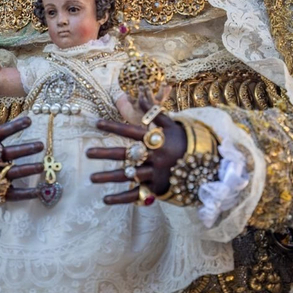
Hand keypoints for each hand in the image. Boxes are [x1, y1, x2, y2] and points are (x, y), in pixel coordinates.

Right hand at [0, 97, 45, 205]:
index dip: (14, 126)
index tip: (29, 120)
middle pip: (6, 153)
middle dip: (23, 149)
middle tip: (40, 145)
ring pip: (9, 173)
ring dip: (26, 170)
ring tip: (42, 166)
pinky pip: (9, 194)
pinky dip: (25, 194)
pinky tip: (39, 192)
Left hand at [87, 87, 186, 204]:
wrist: (205, 165)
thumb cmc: (184, 141)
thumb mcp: (172, 124)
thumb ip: (155, 112)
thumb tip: (141, 93)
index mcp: (157, 140)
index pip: (132, 131)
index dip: (114, 127)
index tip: (96, 124)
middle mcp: (155, 157)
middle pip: (127, 154)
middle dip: (106, 153)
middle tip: (87, 153)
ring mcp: (156, 174)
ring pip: (129, 176)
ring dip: (109, 177)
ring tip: (91, 178)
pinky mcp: (157, 188)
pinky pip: (136, 194)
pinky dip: (121, 198)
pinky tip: (105, 199)